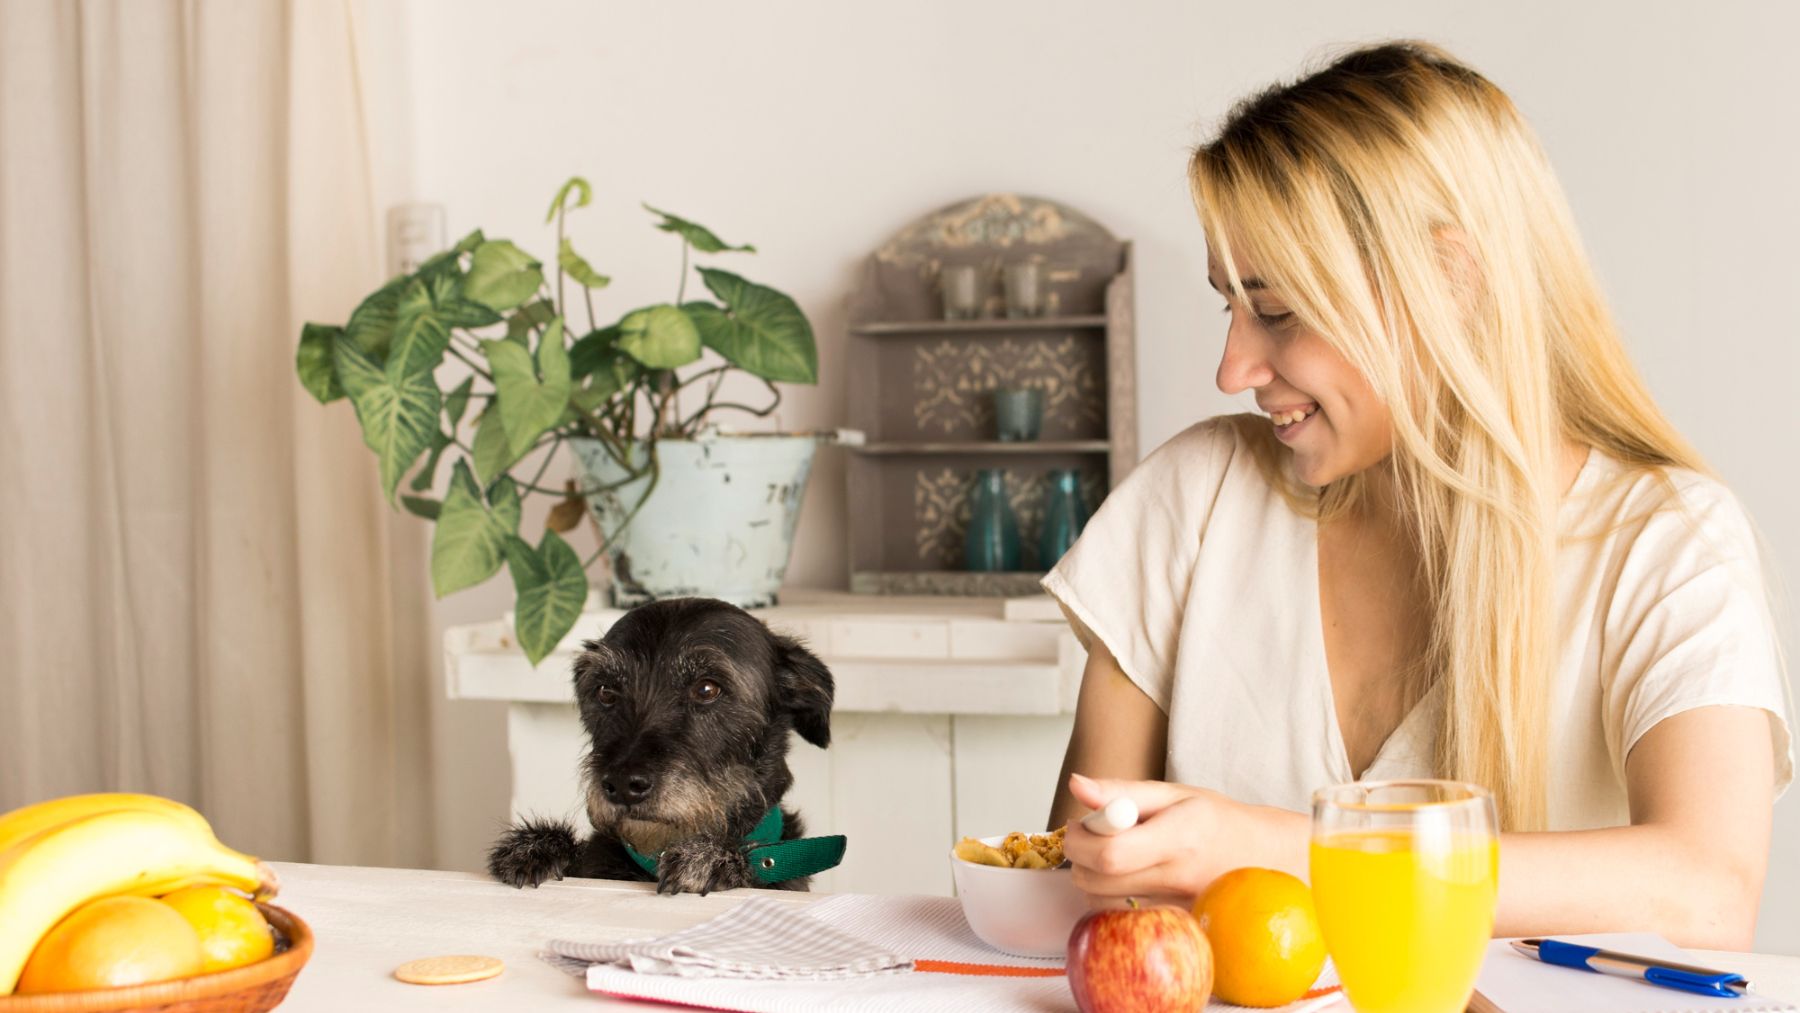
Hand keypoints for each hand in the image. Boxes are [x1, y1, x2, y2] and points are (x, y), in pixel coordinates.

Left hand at [1061, 771, 1256, 906]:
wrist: (1263, 857)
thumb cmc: (1216, 821)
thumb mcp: (1172, 793)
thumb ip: (1120, 791)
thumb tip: (1077, 785)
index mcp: (1179, 838)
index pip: (1111, 853)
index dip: (1081, 840)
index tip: (1079, 825)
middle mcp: (1179, 879)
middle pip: (1098, 882)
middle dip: (1079, 857)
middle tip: (1091, 836)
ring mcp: (1177, 909)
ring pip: (1102, 902)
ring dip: (1093, 877)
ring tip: (1114, 854)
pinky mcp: (1174, 927)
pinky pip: (1122, 917)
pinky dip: (1112, 897)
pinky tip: (1128, 878)